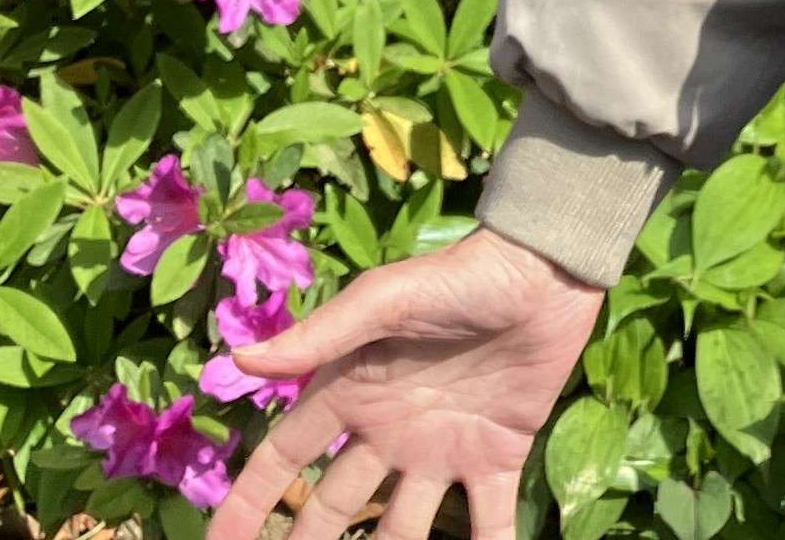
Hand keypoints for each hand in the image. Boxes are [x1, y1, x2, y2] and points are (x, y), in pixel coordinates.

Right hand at [203, 225, 607, 539]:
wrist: (546, 271)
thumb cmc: (459, 277)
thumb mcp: (385, 301)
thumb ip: (320, 336)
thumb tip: (239, 362)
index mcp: (352, 392)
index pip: (286, 456)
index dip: (250, 500)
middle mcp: (388, 431)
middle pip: (334, 506)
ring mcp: (441, 448)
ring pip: (402, 529)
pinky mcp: (496, 456)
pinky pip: (488, 521)